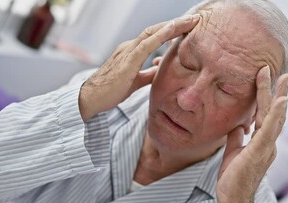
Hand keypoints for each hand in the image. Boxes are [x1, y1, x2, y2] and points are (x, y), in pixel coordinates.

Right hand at [79, 14, 200, 121]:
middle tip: (195, 19)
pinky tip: (173, 30)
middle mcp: (130, 47)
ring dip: (173, 26)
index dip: (172, 31)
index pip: (155, 37)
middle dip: (177, 24)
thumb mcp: (135, 81)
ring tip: (190, 21)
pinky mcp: (127, 60)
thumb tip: (161, 71)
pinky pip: (147, 44)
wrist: (91, 98)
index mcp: (132, 52)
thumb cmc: (110, 91)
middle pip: (156, 30)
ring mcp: (128, 51)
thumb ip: (148, 74)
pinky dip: (161, 35)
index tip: (188, 28)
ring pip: (153, 32)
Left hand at [216, 66, 287, 202]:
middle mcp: (267, 144)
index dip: (267, 99)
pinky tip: (279, 101)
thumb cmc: (233, 179)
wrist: (232, 199)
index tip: (267, 81)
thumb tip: (238, 126)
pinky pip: (268, 130)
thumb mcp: (233, 152)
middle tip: (283, 73)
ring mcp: (266, 148)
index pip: (265, 116)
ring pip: (274, 118)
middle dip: (278, 92)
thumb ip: (236, 138)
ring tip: (283, 80)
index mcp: (261, 143)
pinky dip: (275, 115)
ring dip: (278, 97)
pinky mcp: (260, 152)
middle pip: (274, 114)